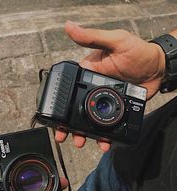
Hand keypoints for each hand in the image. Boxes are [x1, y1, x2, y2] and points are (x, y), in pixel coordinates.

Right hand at [55, 20, 165, 150]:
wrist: (158, 68)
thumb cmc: (137, 51)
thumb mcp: (115, 42)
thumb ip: (92, 37)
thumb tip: (69, 27)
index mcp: (88, 74)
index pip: (70, 90)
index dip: (60, 105)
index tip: (54, 117)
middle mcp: (93, 89)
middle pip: (75, 109)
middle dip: (68, 124)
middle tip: (63, 135)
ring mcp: (104, 101)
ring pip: (89, 120)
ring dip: (83, 133)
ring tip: (81, 142)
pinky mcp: (115, 110)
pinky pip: (107, 125)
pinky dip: (104, 135)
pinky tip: (103, 142)